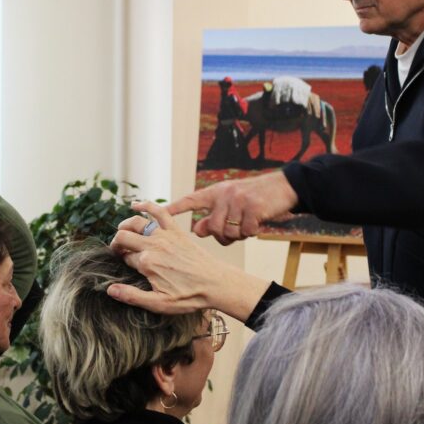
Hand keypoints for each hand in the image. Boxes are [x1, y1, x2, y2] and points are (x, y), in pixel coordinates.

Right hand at [108, 201, 268, 321]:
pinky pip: (159, 212)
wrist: (216, 284)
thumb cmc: (189, 296)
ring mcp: (165, 236)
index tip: (123, 266)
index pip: (125, 258)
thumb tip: (110, 290)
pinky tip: (135, 205)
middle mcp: (154, 246)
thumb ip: (132, 296)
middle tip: (117, 251)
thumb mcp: (159, 304)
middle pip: (125, 237)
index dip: (122, 261)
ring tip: (121, 232)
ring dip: (125, 225)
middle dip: (117, 243)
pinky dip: (146, 205)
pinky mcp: (176, 231)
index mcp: (147, 264)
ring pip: (136, 222)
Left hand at [167, 171, 297, 243]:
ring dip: (238, 236)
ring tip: (246, 226)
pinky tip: (257, 224)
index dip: (171, 208)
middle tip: (234, 233)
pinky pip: (246, 232)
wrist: (282, 187)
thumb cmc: (253, 198)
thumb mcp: (230, 203)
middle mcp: (224, 194)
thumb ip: (213, 215)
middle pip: (212, 228)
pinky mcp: (254, 207)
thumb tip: (197, 231)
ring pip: (228, 232)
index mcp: (215, 192)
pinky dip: (252, 233)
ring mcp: (239, 200)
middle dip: (222, 236)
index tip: (141, 207)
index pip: (189, 200)